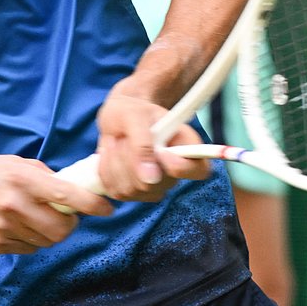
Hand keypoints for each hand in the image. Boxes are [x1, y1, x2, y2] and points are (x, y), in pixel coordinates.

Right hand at [0, 155, 112, 253]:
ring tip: (34, 217)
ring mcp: (2, 228)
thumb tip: (74, 190)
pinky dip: (29, 240)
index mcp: (22, 178)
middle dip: (70, 225)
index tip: (107, 209)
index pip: (68, 195)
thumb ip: (44, 176)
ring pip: (45, 242)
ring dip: (48, 233)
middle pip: (61, 230)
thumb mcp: (14, 163)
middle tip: (65, 217)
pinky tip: (14, 226)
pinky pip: (26, 249)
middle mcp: (14, 204)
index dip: (93, 204)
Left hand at [94, 82, 209, 201]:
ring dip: (116, 162)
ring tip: (118, 142)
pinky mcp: (132, 193)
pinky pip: (116, 191)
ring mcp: (153, 187)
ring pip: (131, 189)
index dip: (181, 167)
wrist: (117, 119)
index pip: (200, 170)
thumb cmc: (132, 112)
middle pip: (155, 185)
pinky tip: (110, 154)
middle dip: (132, 158)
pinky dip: (106, 170)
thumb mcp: (135, 116)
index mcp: (186, 148)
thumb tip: (150, 178)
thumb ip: (143, 143)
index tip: (161, 150)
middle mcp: (173, 173)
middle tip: (127, 136)